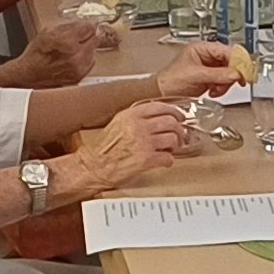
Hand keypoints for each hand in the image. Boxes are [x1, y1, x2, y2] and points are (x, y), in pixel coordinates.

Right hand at [1, 19, 102, 88]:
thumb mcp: (47, 32)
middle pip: (94, 39)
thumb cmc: (35, 54)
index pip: (89, 28)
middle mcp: (76, 56)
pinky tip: (73, 59)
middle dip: (87, 37)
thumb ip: (67, 27)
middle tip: (78, 38)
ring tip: (71, 50)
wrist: (28, 75)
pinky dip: (84, 60)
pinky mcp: (79, 77)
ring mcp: (79, 68)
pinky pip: (90, 64)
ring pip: (93, 52)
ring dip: (86, 49)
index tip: (83, 27)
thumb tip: (82, 24)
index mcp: (68, 41)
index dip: (85, 26)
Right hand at [68, 102, 188, 194]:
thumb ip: (137, 117)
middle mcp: (138, 126)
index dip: (174, 112)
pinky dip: (168, 161)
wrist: (94, 166)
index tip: (179, 117)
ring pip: (173, 138)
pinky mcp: (146, 159)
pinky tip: (163, 162)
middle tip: (180, 136)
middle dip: (179, 130)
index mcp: (131, 115)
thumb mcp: (118, 123)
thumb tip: (159, 117)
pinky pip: (168, 157)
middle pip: (171, 122)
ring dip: (175, 145)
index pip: (160, 107)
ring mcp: (143, 142)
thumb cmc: (104, 148)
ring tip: (169, 150)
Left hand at [153, 43, 248, 100]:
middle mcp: (206, 56)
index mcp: (202, 48)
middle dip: (232, 74)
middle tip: (238, 82)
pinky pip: (224, 82)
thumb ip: (217, 74)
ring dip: (226, 83)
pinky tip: (213, 91)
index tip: (245, 71)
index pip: (227, 51)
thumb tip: (236, 73)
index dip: (238, 61)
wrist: (160, 94)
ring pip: (229, 73)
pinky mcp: (209, 79)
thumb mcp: (195, 75)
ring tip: (216, 89)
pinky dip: (222, 88)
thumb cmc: (169, 80)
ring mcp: (208, 68)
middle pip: (230, 62)